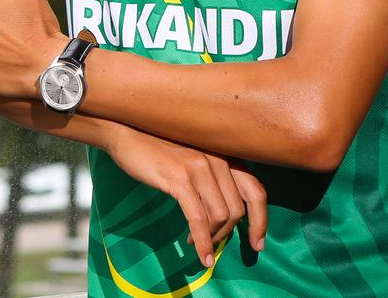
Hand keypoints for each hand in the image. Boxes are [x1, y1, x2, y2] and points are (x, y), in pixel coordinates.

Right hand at [106, 125, 266, 267]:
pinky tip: (201, 255)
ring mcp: (200, 166)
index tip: (257, 243)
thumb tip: (227, 212)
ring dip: (212, 238)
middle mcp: (218, 157)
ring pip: (221, 216)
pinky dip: (203, 243)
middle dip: (229, 234)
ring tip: (198, 243)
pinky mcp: (180, 178)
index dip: (260, 221)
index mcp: (225, 153)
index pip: (256, 190)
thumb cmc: (159, 145)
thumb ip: (214, 174)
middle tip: (216, 246)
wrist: (127, 130)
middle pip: (238, 209)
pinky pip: (199, 219)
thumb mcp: (194, 155)